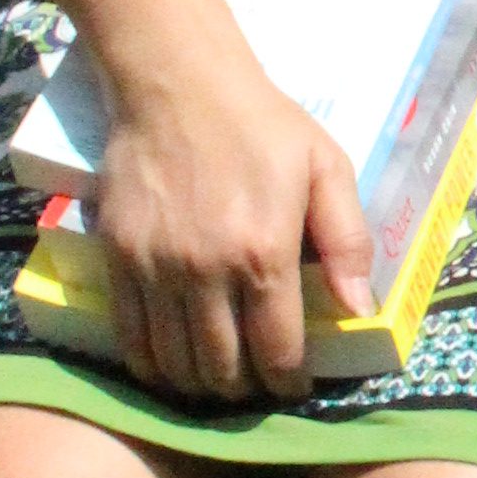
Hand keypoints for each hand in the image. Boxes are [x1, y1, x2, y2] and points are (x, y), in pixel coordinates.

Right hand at [86, 37, 377, 404]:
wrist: (177, 84)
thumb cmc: (262, 126)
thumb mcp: (327, 170)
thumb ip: (347, 243)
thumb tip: (359, 311)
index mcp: (264, 254)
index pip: (276, 351)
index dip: (289, 383)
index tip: (295, 388)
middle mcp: (205, 271)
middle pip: (221, 368)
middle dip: (243, 393)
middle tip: (255, 387)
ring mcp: (154, 268)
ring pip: (173, 362)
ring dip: (197, 387)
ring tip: (216, 382)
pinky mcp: (117, 259)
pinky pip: (128, 337)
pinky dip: (150, 365)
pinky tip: (169, 365)